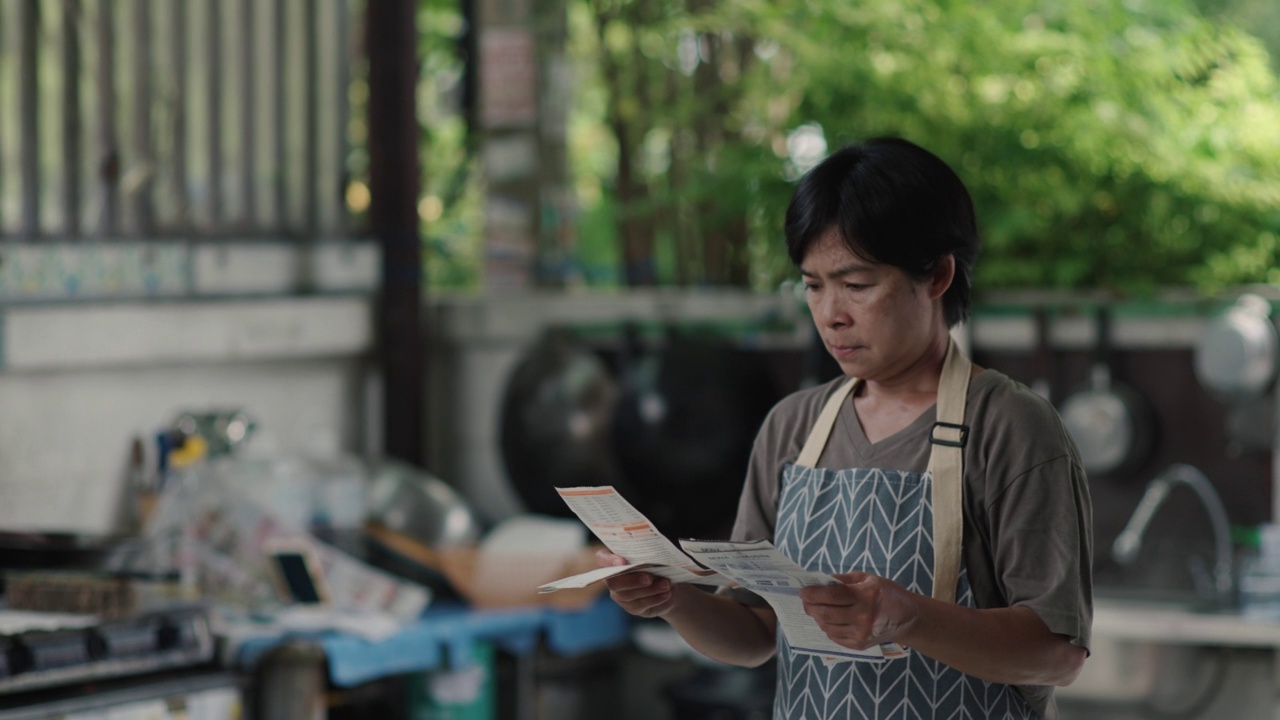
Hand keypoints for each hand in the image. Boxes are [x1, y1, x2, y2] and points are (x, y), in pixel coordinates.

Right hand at [596, 548, 675, 617]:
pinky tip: (666, 594)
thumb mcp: (652, 555)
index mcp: (613, 559)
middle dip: (632, 580)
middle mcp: (612, 578)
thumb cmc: (657, 562)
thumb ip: (646, 555)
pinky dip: (655, 599)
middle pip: (613, 582)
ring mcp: (620, 595)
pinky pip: (640, 605)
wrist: (668, 582)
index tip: (622, 562)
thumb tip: (652, 558)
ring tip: (666, 584)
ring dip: (649, 590)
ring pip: (628, 595)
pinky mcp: (632, 607)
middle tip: (649, 578)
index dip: (609, 561)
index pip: (602, 558)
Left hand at [799, 572, 919, 649]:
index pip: (832, 596)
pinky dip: (827, 627)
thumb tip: (820, 581)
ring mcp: (861, 634)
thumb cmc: (886, 594)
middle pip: (826, 614)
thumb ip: (843, 580)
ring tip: (816, 609)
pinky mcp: (859, 645)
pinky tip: (829, 620)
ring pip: (827, 627)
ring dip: (817, 617)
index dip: (814, 593)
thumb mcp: (868, 579)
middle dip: (810, 606)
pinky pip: (834, 637)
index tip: (803, 591)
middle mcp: (863, 617)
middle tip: (805, 600)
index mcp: (866, 597)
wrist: (907, 619)